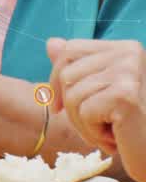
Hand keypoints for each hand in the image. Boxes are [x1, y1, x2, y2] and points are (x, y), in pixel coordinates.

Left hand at [48, 38, 145, 176]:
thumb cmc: (131, 126)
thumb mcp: (102, 92)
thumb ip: (79, 67)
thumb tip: (51, 43)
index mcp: (125, 48)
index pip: (71, 49)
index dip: (56, 79)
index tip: (57, 107)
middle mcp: (129, 54)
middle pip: (67, 74)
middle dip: (70, 108)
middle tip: (97, 126)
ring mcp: (129, 72)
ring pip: (72, 96)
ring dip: (83, 125)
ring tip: (110, 134)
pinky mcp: (125, 95)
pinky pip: (85, 113)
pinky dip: (94, 133)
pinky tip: (117, 138)